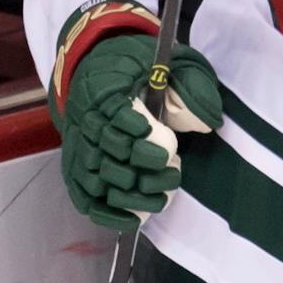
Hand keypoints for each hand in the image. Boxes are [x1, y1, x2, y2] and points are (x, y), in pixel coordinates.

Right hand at [49, 2, 222, 230]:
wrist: (100, 66)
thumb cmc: (142, 66)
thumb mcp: (172, 62)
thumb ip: (191, 87)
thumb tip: (207, 122)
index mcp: (104, 84)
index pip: (114, 111)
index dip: (137, 130)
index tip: (167, 144)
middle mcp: (84, 117)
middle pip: (106, 150)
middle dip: (142, 165)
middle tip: (174, 169)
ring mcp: (77, 145)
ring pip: (95, 177)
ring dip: (129, 193)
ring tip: (163, 196)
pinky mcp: (76, 165)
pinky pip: (83, 195)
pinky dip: (105, 212)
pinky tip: (132, 220)